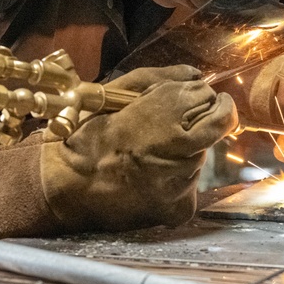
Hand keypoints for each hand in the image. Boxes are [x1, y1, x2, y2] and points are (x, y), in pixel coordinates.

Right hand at [41, 66, 237, 231]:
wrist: (66, 185)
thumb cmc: (88, 133)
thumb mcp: (118, 92)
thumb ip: (162, 79)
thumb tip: (197, 76)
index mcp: (167, 115)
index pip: (210, 98)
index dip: (200, 96)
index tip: (188, 99)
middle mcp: (182, 149)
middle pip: (218, 125)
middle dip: (203, 119)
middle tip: (171, 126)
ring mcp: (184, 182)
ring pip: (202, 156)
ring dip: (186, 151)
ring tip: (149, 154)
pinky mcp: (180, 207)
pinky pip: (191, 187)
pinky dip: (177, 180)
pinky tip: (150, 176)